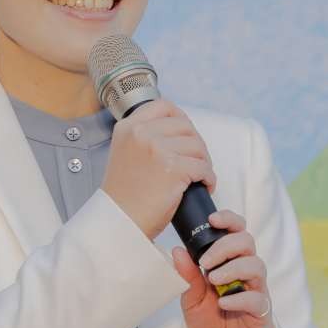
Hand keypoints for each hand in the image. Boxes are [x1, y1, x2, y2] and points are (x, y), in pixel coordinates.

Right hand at [101, 100, 216, 240]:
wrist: (119, 221)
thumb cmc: (124, 196)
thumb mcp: (124, 155)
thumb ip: (143, 139)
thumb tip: (176, 133)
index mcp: (128, 128)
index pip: (164, 107)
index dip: (181, 119)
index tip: (187, 134)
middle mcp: (141, 133)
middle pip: (185, 126)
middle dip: (196, 145)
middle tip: (197, 162)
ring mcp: (157, 149)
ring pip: (197, 146)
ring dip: (204, 162)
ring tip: (199, 177)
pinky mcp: (173, 168)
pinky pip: (203, 167)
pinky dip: (208, 178)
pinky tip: (203, 186)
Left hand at [170, 210, 271, 327]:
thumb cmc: (210, 320)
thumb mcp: (191, 298)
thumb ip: (187, 276)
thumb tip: (177, 250)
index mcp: (230, 262)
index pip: (236, 231)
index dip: (229, 220)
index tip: (212, 219)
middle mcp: (245, 271)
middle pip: (247, 242)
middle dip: (225, 246)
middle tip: (205, 262)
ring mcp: (256, 289)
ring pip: (256, 265)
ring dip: (233, 268)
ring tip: (214, 280)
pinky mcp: (261, 310)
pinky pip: (257, 298)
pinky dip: (239, 298)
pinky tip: (223, 303)